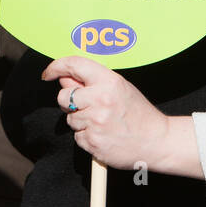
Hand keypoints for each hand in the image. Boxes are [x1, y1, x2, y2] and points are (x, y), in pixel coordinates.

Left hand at [42, 55, 202, 177]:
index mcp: (109, 81)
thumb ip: (92, 82)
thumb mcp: (120, 89)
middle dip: (70, 102)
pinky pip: (77, 137)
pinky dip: (87, 137)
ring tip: (103, 124)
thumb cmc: (139, 114)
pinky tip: (104, 135)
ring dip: (80, 122)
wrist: (157, 141)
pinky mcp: (93, 141)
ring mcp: (96, 122)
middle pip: (64, 97)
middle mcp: (101, 99)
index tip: (48, 73)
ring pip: (69, 119)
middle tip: (89, 107)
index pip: (74, 65)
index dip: (56, 67)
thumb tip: (64, 78)